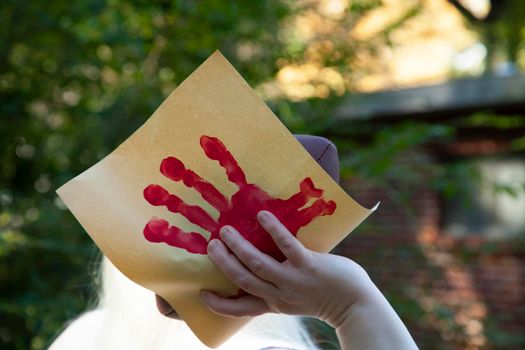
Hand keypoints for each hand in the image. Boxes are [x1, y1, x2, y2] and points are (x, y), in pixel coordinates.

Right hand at [200, 210, 372, 327]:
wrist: (355, 304)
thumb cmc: (324, 297)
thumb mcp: (294, 300)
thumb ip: (277, 286)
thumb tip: (260, 262)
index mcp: (274, 304)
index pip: (240, 309)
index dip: (219, 304)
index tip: (201, 293)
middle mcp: (279, 295)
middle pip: (242, 280)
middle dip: (223, 264)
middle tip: (211, 246)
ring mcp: (292, 280)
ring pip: (257, 263)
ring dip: (239, 247)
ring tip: (225, 230)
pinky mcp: (308, 265)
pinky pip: (286, 245)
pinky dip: (273, 230)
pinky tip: (263, 215)